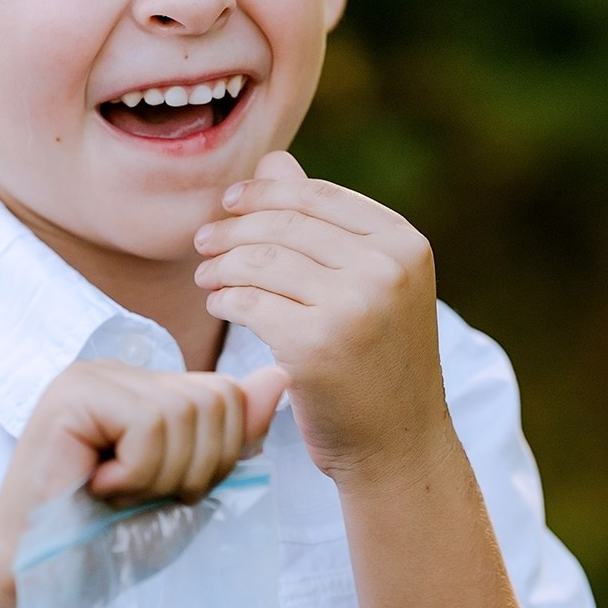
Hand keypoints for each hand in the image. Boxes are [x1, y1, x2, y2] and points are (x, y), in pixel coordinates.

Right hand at [0, 359, 288, 575]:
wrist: (46, 582)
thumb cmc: (111, 542)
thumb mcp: (190, 486)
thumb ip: (234, 436)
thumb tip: (280, 375)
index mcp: (147, 389)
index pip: (226, 394)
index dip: (218, 456)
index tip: (171, 491)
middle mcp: (119, 372)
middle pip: (215, 399)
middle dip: (195, 467)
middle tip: (142, 496)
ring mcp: (92, 377)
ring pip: (184, 412)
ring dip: (160, 475)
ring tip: (116, 494)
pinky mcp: (72, 394)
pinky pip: (148, 423)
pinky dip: (135, 472)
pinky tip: (98, 487)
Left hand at [192, 151, 450, 483]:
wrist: (399, 447)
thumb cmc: (378, 362)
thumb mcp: (370, 284)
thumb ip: (324, 222)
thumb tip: (275, 161)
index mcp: (404, 244)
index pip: (318, 196)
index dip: (264, 193)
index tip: (230, 202)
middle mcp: (385, 269)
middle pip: (284, 224)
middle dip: (233, 227)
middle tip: (203, 241)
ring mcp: (353, 307)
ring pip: (261, 261)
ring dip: (221, 264)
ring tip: (206, 277)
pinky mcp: (316, 347)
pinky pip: (249, 303)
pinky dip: (224, 299)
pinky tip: (219, 305)